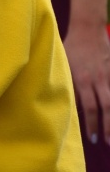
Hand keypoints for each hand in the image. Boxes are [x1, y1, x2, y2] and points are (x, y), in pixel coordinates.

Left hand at [64, 19, 109, 144]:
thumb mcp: (66, 65)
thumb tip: (70, 106)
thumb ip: (69, 85)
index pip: (89, 106)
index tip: (93, 138)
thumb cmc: (72, 48)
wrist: (87, 29)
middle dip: (108, 126)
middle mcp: (98, 79)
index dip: (92, 124)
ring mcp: (109, 74)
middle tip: (108, 142)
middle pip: (106, 106)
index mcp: (83, 78)